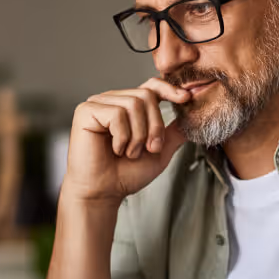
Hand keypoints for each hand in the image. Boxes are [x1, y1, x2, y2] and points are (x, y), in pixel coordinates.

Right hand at [62, 78, 190, 204]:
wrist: (104, 192)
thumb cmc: (125, 174)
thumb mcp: (159, 152)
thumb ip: (173, 133)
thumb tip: (192, 117)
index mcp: (128, 107)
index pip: (151, 86)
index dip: (169, 89)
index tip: (186, 98)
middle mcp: (113, 101)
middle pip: (146, 96)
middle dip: (154, 126)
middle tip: (150, 149)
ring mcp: (98, 104)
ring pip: (133, 104)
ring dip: (138, 136)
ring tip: (129, 153)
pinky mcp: (86, 111)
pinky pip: (116, 114)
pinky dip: (122, 137)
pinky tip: (115, 149)